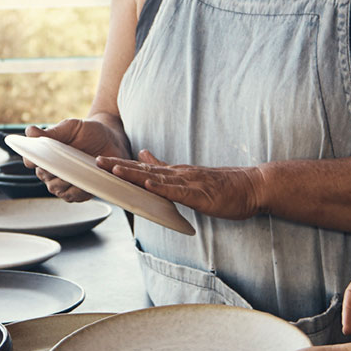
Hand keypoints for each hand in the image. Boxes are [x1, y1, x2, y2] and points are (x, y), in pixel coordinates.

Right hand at [22, 118, 125, 201]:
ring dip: (72, 181)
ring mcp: (64, 185)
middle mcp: (51, 173)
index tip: (42, 158)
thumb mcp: (70, 128)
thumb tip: (30, 132)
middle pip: (47, 178)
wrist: (109, 139)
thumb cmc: (87, 132)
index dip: (35, 160)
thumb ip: (52, 132)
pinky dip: (85, 189)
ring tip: (84, 171)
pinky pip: (77, 196)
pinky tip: (92, 179)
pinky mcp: (79, 193)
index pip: (32, 161)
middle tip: (69, 164)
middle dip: (57, 172)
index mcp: (44, 156)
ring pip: (61, 190)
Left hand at [97, 150, 265, 220]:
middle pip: (144, 170)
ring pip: (158, 178)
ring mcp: (190, 183)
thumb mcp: (189, 175)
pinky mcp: (201, 195)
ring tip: (115, 170)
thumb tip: (143, 155)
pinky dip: (163, 187)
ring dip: (136, 174)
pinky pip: (179, 191)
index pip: (144, 169)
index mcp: (176, 173)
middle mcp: (180, 174)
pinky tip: (149, 185)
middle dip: (120, 167)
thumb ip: (165, 167)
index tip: (101, 162)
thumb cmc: (224, 186)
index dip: (121, 165)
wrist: (253, 186)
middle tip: (97, 162)